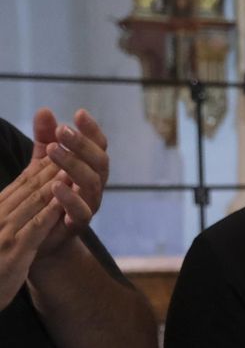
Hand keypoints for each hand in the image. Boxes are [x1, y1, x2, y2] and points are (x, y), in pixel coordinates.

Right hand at [0, 155, 65, 306]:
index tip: (61, 148)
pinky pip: (35, 227)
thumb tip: (27, 199)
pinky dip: (49, 212)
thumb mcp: (2, 236)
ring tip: (72, 166)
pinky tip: (63, 202)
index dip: (42, 165)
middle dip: (51, 165)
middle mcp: (1, 215)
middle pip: (30, 186)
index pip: (23, 183)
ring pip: (33, 201)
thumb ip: (12, 215)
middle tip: (71, 146)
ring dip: (53, 183)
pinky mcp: (14, 249)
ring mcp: (6, 232)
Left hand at [30, 108, 108, 257]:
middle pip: (100, 161)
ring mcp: (90, 204)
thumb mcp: (42, 163)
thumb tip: (45, 110)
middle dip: (82, 144)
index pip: (99, 145)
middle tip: (62, 130)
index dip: (92, 130)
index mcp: (90, 168)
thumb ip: (45, 138)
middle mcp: (95, 185)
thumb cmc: (46, 196)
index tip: (79, 113)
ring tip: (53, 150)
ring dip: (73, 164)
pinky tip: (54, 185)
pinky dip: (69, 198)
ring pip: (92, 182)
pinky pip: (81, 211)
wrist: (41, 237)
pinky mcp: (78, 224)